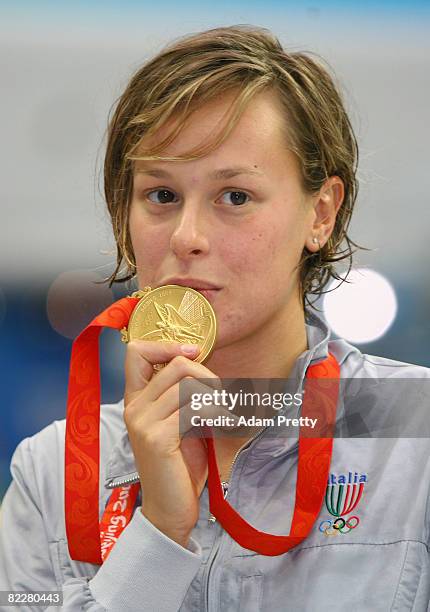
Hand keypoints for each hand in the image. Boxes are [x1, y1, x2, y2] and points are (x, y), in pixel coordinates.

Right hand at [123, 340, 219, 547]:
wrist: (170, 510)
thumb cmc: (180, 465)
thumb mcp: (179, 423)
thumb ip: (183, 395)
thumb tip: (203, 364)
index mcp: (136, 400)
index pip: (136, 352)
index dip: (167, 345)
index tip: (194, 354)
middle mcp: (134, 407)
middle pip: (175, 364)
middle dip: (207, 373)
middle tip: (221, 394)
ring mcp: (143, 422)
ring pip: (187, 384)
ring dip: (215, 395)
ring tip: (225, 412)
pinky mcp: (157, 438)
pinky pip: (194, 409)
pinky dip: (216, 414)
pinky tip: (223, 425)